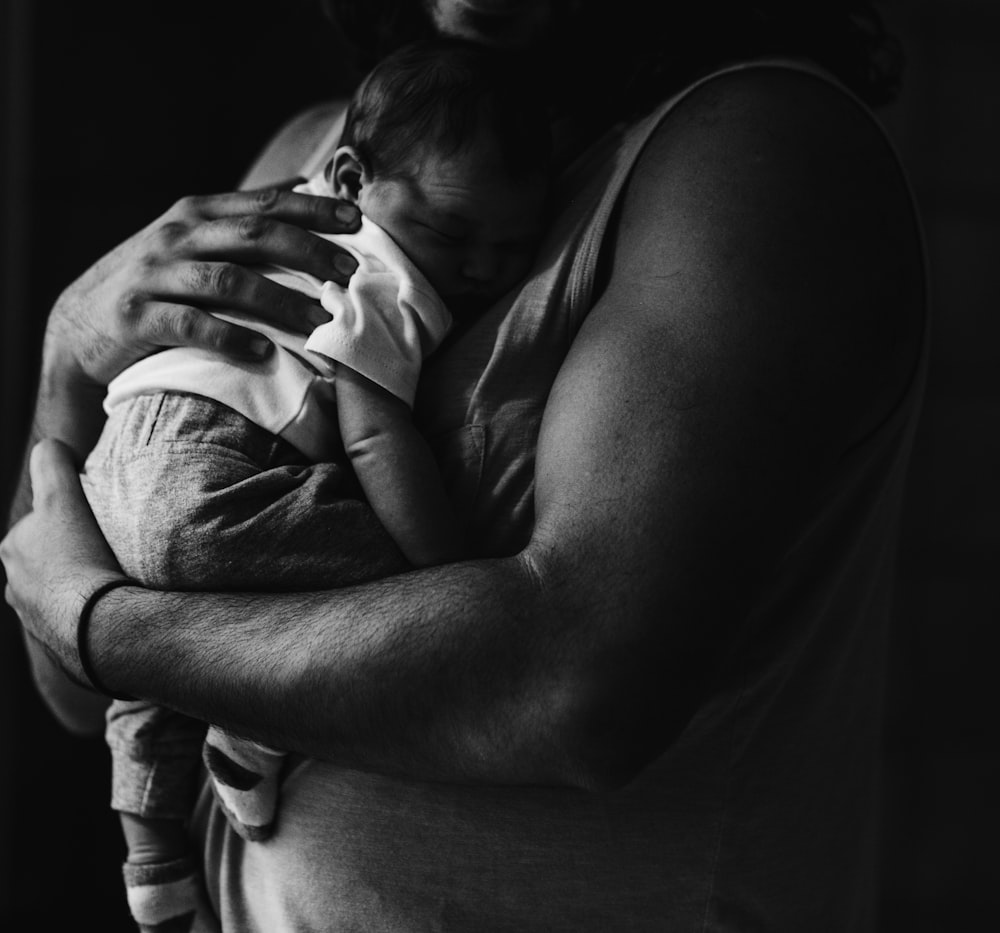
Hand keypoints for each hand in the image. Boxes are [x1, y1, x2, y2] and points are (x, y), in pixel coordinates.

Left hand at [2, 439, 124, 686]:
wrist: (102, 626)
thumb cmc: (82, 559)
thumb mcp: (62, 499)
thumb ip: (52, 464)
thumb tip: (54, 446)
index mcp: (14, 552)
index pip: (42, 523)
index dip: (69, 516)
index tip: (95, 520)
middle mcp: (17, 589)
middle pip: (52, 559)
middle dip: (75, 553)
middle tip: (111, 548)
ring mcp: (40, 622)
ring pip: (66, 592)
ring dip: (86, 585)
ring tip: (119, 579)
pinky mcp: (66, 648)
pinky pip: (83, 622)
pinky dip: (95, 613)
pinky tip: (118, 607)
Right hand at [48, 181, 361, 384]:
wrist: (78, 326)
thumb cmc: (154, 282)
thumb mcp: (193, 239)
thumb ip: (241, 217)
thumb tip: (302, 184)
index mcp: (197, 213)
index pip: (264, 203)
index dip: (313, 209)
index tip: (358, 220)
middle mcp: (177, 235)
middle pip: (254, 235)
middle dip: (309, 252)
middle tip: (350, 274)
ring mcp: (155, 274)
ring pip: (228, 280)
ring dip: (281, 302)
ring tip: (320, 322)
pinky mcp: (137, 316)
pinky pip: (191, 325)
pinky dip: (231, 337)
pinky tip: (264, 353)